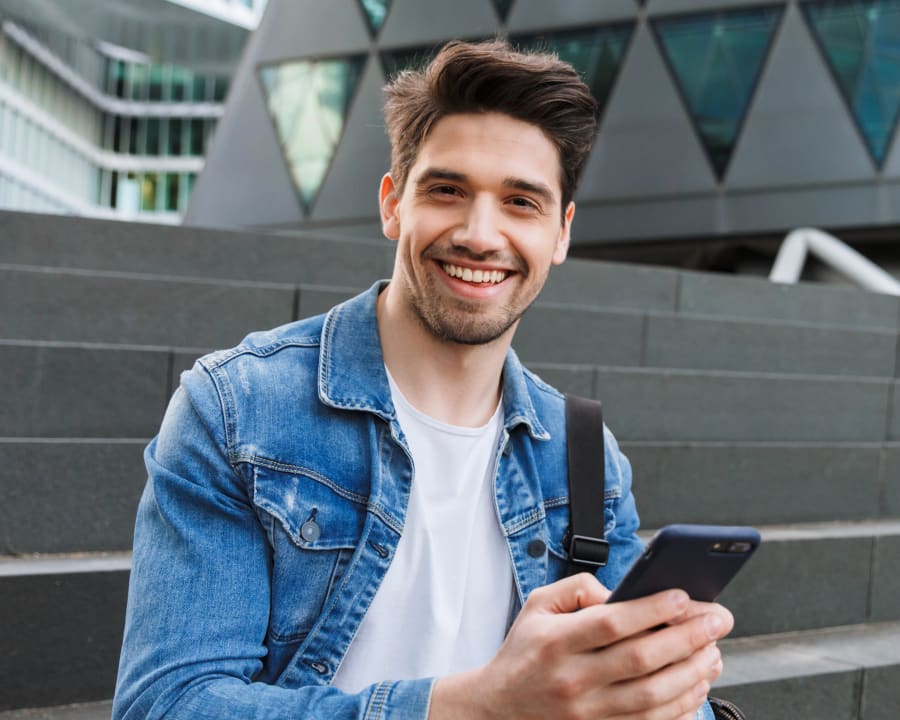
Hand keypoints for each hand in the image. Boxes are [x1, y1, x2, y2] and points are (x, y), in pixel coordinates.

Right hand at [430, 573, 732, 719]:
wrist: (499, 708)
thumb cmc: (525, 651)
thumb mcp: (538, 605)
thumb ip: (577, 588)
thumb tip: (621, 592)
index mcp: (556, 642)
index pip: (611, 622)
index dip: (651, 609)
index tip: (682, 596)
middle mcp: (573, 679)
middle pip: (641, 659)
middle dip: (687, 637)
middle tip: (718, 620)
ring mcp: (589, 713)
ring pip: (653, 696)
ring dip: (693, 672)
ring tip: (714, 650)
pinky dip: (682, 705)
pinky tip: (697, 683)